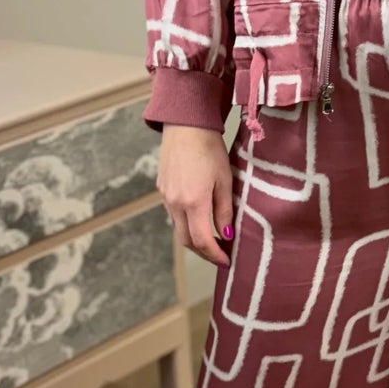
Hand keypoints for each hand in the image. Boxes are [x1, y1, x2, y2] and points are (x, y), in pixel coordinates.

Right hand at [158, 124, 234, 265]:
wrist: (186, 126)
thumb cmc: (210, 150)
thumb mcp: (225, 180)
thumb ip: (224, 210)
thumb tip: (226, 234)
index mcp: (193, 202)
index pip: (203, 240)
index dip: (214, 255)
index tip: (226, 261)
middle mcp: (175, 203)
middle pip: (187, 240)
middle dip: (203, 252)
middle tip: (219, 256)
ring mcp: (166, 197)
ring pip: (178, 228)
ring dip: (194, 239)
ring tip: (212, 240)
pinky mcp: (162, 189)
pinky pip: (174, 214)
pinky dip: (186, 224)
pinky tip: (199, 220)